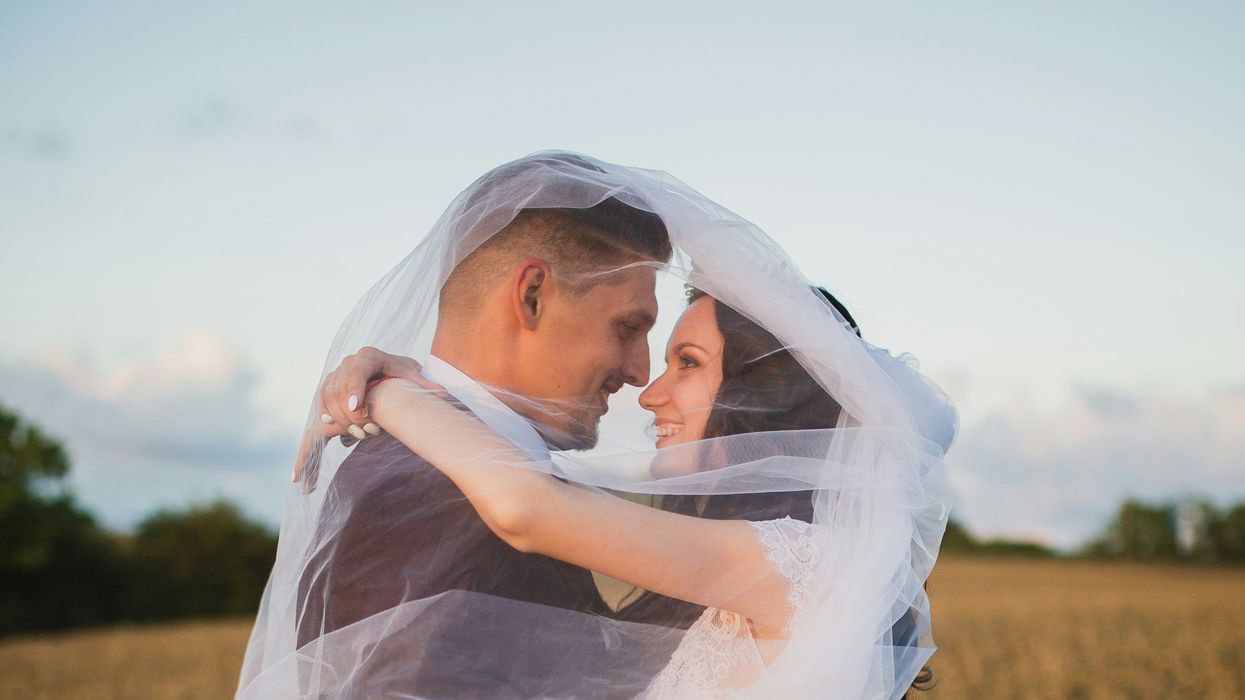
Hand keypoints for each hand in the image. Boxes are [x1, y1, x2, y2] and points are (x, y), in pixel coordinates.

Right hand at [292, 347, 442, 480]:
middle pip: (338, 391)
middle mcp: (345, 367)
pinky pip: (315, 423)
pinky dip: (310, 444)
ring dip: (339, 423)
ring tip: (360, 437)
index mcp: (367, 357)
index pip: (356, 370)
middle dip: (352, 414)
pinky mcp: (326, 403)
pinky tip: (304, 470)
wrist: (389, 373)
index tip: (356, 405)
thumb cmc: (403, 375)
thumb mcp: (415, 378)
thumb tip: (442, 393)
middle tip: (368, 432)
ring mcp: (332, 384)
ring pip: (325, 405)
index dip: (354, 388)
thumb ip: (424, 386)